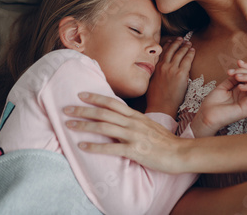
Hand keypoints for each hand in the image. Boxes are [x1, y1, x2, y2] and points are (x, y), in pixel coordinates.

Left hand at [64, 92, 185, 172]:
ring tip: (69, 125)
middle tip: (66, 108)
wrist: (180, 153)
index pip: (112, 102)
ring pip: (104, 127)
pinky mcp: (134, 151)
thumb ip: (134, 122)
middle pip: (103, 113)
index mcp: (136, 116)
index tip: (81, 94)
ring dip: (84, 126)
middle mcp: (132, 123)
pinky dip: (95, 146)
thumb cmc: (164, 141)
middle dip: (83, 110)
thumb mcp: (148, 126)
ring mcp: (133, 136)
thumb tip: (119, 121)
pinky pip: (111, 147)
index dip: (95, 97)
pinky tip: (82, 146)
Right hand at [146, 37, 194, 116]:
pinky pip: (187, 60)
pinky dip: (190, 54)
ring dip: (184, 47)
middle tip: (181, 39)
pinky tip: (192, 50)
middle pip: (171, 50)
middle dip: (177, 43)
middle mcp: (163, 66)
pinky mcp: (181, 74)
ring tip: (188, 43)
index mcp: (156, 68)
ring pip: (179, 54)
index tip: (170, 41)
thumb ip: (155, 74)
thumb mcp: (151, 82)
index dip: (167, 45)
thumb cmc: (155, 98)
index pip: (162, 52)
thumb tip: (157, 72)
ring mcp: (172, 69)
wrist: (161, 106)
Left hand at [192, 60, 246, 136]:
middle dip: (246, 71)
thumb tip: (240, 71)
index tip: (238, 61)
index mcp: (241, 91)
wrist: (206, 115)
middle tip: (234, 72)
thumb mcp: (223, 87)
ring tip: (237, 78)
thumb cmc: (212, 103)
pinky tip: (240, 86)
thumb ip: (232, 79)